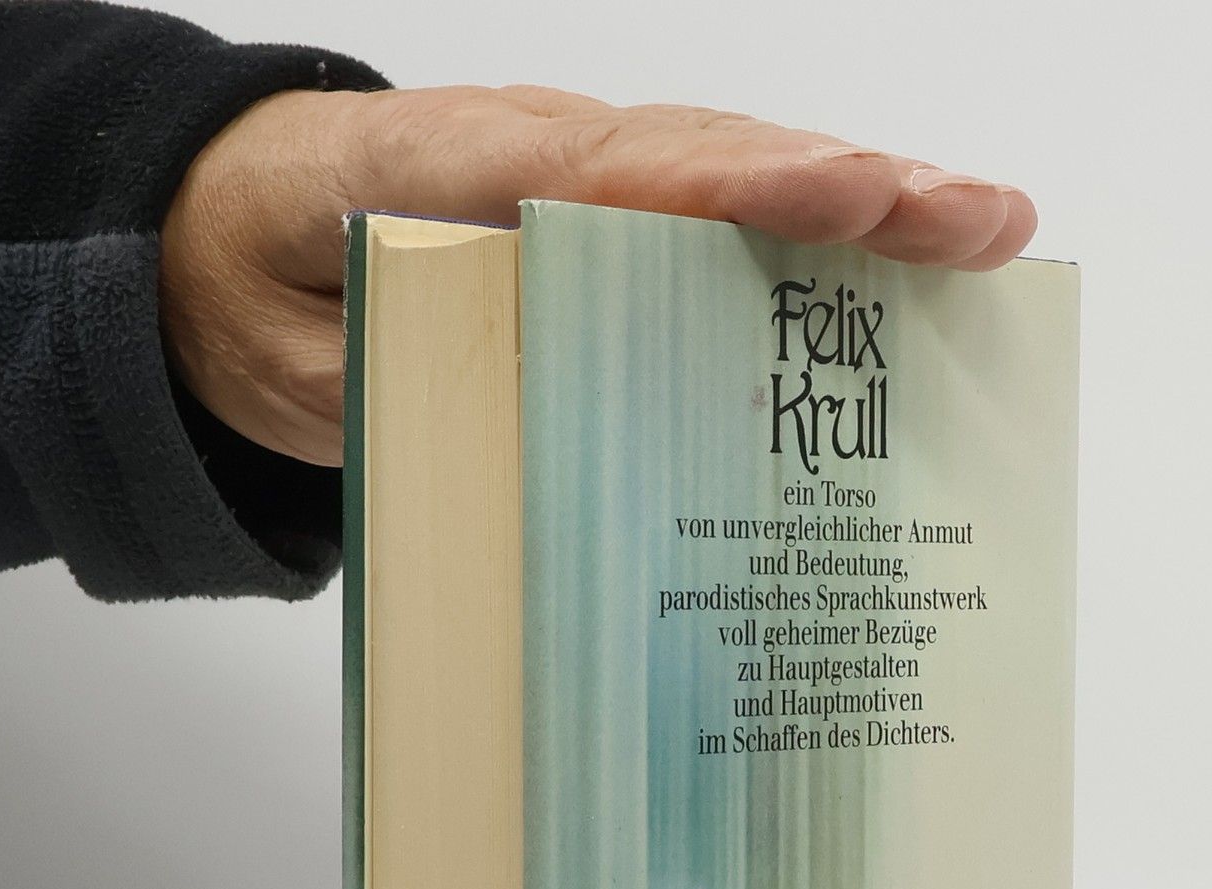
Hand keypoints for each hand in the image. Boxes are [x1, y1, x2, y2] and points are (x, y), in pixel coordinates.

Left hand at [160, 86, 1036, 466]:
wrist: (227, 238)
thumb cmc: (260, 293)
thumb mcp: (297, 366)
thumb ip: (398, 375)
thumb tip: (537, 410)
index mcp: (437, 175)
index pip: (601, 171)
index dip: (729, 185)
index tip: (845, 190)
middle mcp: (533, 155)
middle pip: (701, 161)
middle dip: (844, 189)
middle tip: (974, 221)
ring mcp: (579, 179)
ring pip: (729, 180)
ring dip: (859, 206)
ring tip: (985, 233)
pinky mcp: (604, 221)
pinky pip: (714, 224)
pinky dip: (809, 243)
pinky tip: (905, 271)